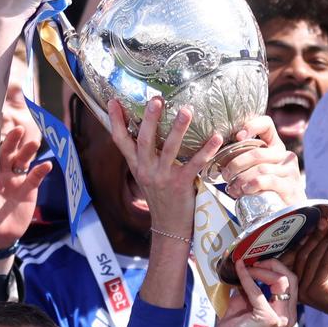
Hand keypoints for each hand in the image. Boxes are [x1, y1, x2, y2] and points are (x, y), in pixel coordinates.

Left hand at [0, 120, 52, 251]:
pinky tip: (47, 165)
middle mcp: (1, 173)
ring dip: (28, 151)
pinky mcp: (28, 190)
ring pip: (22, 161)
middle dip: (13, 141)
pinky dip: (41, 171)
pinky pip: (35, 178)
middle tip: (19, 130)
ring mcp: (16, 180)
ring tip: (34, 143)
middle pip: (7, 153)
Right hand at [107, 96, 219, 238]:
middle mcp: (146, 169)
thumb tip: (147, 127)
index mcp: (136, 165)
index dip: (114, 121)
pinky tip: (215, 137)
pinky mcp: (181, 185)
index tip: (112, 100)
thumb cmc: (160, 196)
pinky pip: (194, 164)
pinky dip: (206, 150)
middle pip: (144, 140)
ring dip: (177, 129)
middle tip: (156, 99)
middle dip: (149, 119)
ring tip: (186, 110)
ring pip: (169, 149)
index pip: (120, 140)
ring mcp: (163, 177)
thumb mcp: (146, 175)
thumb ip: (144, 155)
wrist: (169, 227)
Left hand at [212, 258, 298, 326]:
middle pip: (291, 278)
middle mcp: (288, 315)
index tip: (257, 262)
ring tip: (247, 267)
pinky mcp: (268, 318)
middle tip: (255, 262)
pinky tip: (239, 269)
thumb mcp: (247, 301)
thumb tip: (249, 264)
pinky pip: (258, 291)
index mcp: (287, 312)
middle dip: (272, 265)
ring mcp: (281, 318)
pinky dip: (247, 277)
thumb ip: (253, 285)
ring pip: (281, 281)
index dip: (275, 267)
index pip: (291, 282)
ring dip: (261, 271)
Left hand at [217, 115, 305, 204]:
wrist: (288, 216)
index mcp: (275, 148)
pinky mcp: (291, 187)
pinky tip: (245, 191)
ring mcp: (290, 171)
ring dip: (241, 178)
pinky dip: (252, 185)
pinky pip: (268, 180)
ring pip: (260, 168)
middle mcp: (285, 156)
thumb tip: (218, 157)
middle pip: (257, 152)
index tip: (237, 136)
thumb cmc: (266, 193)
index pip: (266, 124)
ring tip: (232, 188)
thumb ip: (245, 162)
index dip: (251, 126)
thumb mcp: (255, 173)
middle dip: (236, 163)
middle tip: (226, 175)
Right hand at [289, 217, 327, 325]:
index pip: (297, 253)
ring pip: (314, 257)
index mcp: (294, 280)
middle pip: (304, 253)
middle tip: (326, 219)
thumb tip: (321, 223)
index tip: (318, 218)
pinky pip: (325, 263)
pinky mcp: (316, 291)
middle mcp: (295, 287)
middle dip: (317, 234)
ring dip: (326, 238)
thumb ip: (322, 248)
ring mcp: (304, 290)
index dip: (307, 235)